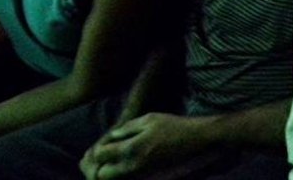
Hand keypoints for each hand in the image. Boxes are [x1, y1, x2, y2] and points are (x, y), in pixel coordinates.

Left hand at [79, 113, 213, 179]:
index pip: (100, 155)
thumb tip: (112, 137)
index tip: (105, 143)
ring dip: (108, 171)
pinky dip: (119, 173)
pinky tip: (124, 162)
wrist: (193, 139)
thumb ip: (127, 128)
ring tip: (113, 160)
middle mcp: (133, 165)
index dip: (98, 149)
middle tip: (105, 155)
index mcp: (132, 148)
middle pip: (101, 175)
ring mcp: (139, 172)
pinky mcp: (146, 175)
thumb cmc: (172, 126)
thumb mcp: (149, 119)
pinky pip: (125, 179)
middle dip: (98, 166)